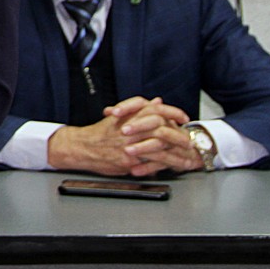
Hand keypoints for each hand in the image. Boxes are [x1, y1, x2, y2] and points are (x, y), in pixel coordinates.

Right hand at [48, 96, 189, 176]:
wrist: (81, 147)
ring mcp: (129, 144)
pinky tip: (173, 167)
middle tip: (189, 140)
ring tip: (187, 156)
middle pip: (161, 127)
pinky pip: (150, 162)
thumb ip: (140, 109)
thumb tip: (158, 101)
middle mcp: (130, 128)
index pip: (154, 109)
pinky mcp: (127, 159)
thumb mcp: (120, 116)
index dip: (172, 112)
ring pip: (158, 146)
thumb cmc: (100, 134)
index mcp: (128, 115)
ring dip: (175, 152)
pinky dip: (164, 165)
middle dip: (178, 135)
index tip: (183, 117)